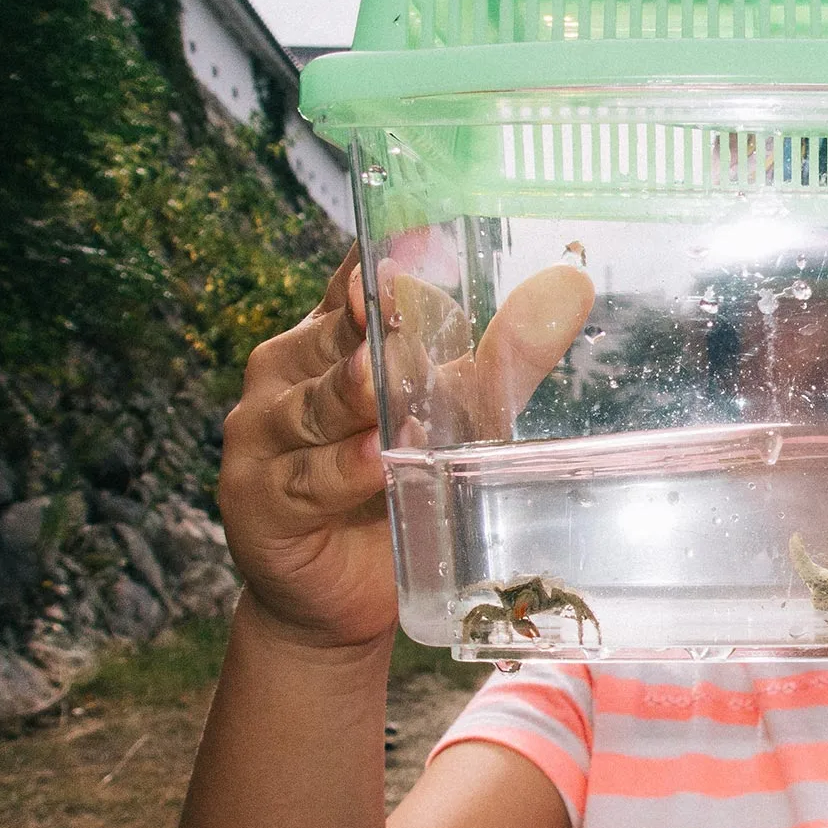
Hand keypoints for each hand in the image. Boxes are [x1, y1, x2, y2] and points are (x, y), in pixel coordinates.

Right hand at [217, 247, 593, 649]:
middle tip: (401, 302)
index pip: (354, 282)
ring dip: (352, 397)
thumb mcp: (464, 417)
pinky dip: (343, 470)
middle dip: (369, 324)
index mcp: (331, 338)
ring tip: (383, 384)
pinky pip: (305, 479)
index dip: (384, 258)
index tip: (417, 233)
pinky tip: (375, 459)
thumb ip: (505, 358)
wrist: (343, 594)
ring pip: (313, 406)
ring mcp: (263, 434)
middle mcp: (287, 373)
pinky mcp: (256, 499)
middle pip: (332, 338)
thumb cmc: (399, 486)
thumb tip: (571, 286)